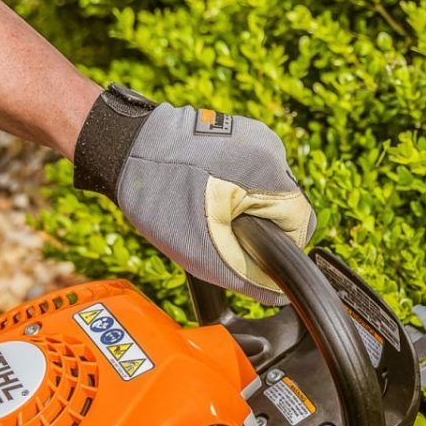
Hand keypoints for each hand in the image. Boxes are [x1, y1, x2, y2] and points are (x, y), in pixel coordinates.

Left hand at [72, 84, 316, 303]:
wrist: (125, 149)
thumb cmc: (159, 196)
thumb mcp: (204, 252)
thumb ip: (248, 277)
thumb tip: (277, 292)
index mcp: (271, 173)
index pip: (300, 227)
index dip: (275, 249)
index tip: (241, 249)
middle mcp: (272, 148)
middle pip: (286, 208)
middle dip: (258, 227)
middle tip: (217, 229)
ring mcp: (256, 136)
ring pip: (269, 192)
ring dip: (246, 208)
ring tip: (206, 207)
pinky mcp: (239, 133)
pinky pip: (252, 174)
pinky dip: (234, 188)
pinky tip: (204, 189)